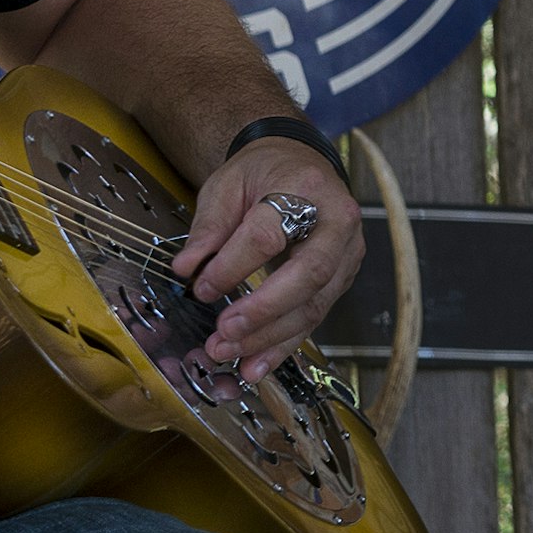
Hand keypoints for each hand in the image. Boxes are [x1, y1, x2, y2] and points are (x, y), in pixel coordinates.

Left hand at [169, 133, 362, 385]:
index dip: (233, 265)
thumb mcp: (227, 185)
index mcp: (306, 187)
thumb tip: (186, 269)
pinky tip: (255, 366)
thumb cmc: (262, 172)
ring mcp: (347, 254)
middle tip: (224, 332)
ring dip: (270, 337)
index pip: (270, 234)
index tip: (201, 288)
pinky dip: (283, 346)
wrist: (300, 165)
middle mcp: (338, 222)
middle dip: (264, 310)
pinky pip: (314, 318)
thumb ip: (209, 227)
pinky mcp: (341, 279)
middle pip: (308, 274)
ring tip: (229, 355)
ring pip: (314, 304)